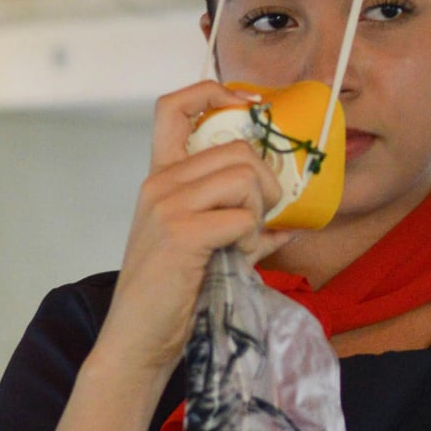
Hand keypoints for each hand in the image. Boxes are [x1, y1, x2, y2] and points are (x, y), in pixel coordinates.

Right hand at [96, 81, 293, 377]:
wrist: (138, 339)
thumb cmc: (174, 289)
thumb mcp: (202, 242)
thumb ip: (238, 220)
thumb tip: (292, 221)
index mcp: (161, 176)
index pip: (172, 107)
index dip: (212, 91)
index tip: (250, 106)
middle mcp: (160, 181)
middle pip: (238, 149)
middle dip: (266, 182)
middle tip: (262, 216)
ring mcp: (167, 205)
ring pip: (245, 179)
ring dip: (259, 213)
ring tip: (243, 242)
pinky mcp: (181, 233)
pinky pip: (243, 219)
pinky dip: (251, 241)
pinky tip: (235, 258)